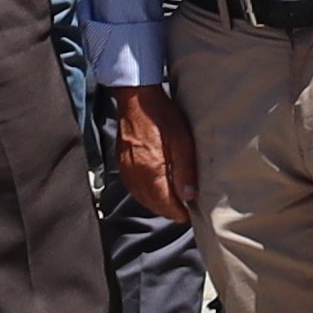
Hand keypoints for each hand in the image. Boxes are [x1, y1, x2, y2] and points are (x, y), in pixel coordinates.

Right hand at [109, 84, 198, 223]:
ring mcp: (126, 170)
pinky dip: (146, 195)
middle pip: (153, 205)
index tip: (191, 214)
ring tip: (173, 202)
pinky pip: (134, 188)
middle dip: (169, 210)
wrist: (137, 98)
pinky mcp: (122, 164)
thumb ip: (185, 171)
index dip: (180, 213)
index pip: (165, 205)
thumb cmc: (162, 116)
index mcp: (151, 172)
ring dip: (158, 204)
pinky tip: (156, 190)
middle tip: (185, 210)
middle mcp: (135, 176)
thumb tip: (189, 197)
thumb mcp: (182, 142)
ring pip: (143, 199)